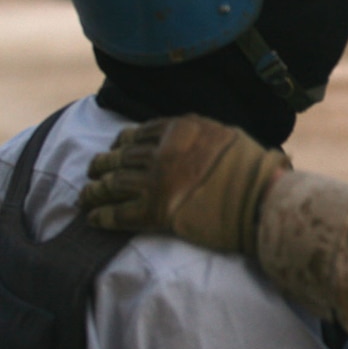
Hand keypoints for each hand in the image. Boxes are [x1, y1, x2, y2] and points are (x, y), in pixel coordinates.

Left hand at [80, 114, 290, 254]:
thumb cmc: (254, 169)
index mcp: (180, 130)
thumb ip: (202, 134)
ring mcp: (156, 182)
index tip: (116, 146)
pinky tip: (93, 218)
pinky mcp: (154, 212)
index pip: (141, 132)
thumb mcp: (227, 135)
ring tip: (86, 195)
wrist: (260, 199)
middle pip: (122, 156)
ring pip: (113, 183)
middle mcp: (162, 152)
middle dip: (103, 163)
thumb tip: (191, 137)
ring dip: (95, 190)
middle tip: (93, 169)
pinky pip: (118, 214)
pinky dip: (102, 216)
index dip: (123, 141)